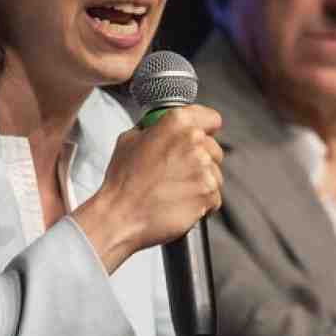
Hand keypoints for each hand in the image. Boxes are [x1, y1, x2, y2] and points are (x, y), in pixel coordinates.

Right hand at [74, 105, 223, 272]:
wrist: (121, 216)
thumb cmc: (123, 182)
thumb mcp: (129, 140)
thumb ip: (153, 128)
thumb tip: (160, 127)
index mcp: (177, 123)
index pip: (211, 118)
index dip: (205, 129)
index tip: (200, 137)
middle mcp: (194, 143)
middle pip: (214, 148)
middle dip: (201, 158)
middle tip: (177, 170)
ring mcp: (204, 169)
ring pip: (215, 173)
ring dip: (201, 181)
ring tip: (176, 188)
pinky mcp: (208, 194)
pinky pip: (214, 196)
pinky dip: (201, 201)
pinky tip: (181, 201)